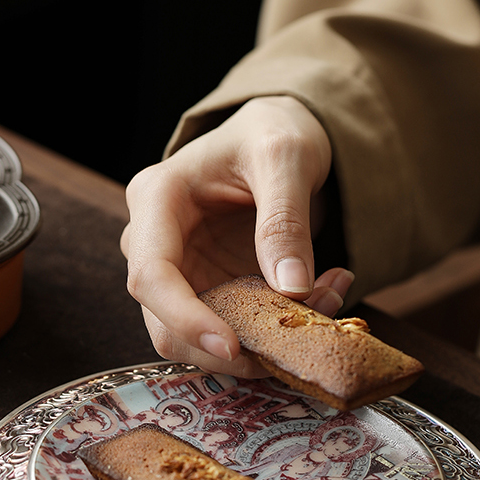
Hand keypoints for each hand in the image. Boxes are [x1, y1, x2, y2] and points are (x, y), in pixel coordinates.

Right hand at [120, 95, 353, 375]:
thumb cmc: (272, 133)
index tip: (233, 346)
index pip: (151, 277)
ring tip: (328, 299)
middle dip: (234, 345)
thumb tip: (292, 290)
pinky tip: (323, 297)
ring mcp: (182, 276)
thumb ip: (285, 220)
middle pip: (166, 326)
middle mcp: (155, 245)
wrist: (279, 139)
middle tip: (304, 333)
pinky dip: (277, 333)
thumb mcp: (286, 157)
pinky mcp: (211, 295)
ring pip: (202, 342)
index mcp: (157, 200)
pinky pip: (237, 333)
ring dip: (262, 344)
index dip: (185, 320)